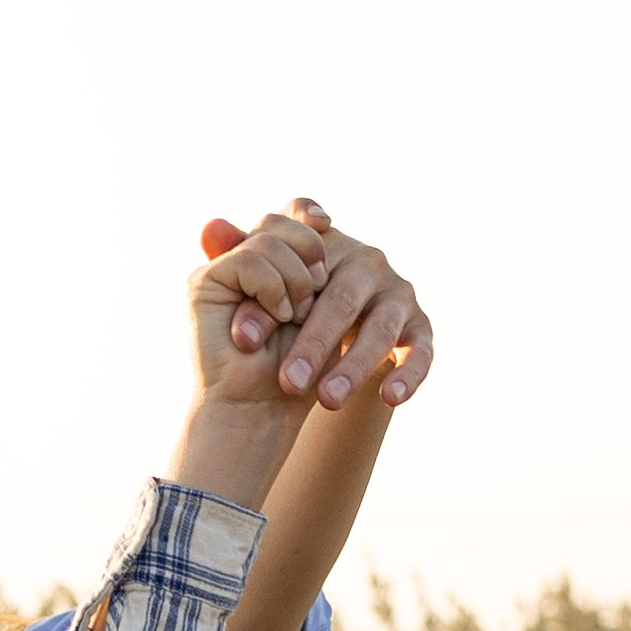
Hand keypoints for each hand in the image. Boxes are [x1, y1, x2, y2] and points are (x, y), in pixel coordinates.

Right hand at [186, 209, 330, 407]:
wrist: (262, 410)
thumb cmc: (299, 373)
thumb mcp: (321, 315)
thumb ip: (316, 271)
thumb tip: (322, 218)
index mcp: (268, 264)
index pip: (286, 215)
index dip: (305, 213)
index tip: (327, 223)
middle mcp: (240, 262)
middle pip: (279, 222)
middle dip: (308, 253)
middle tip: (314, 296)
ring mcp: (219, 271)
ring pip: (267, 240)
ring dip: (294, 279)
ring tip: (295, 317)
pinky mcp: (203, 283)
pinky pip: (248, 261)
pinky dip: (272, 287)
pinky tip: (280, 314)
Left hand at [203, 197, 433, 413]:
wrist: (325, 361)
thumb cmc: (285, 319)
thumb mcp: (256, 292)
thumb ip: (238, 262)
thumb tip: (209, 230)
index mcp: (324, 242)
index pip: (308, 233)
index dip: (298, 248)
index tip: (285, 287)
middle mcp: (365, 260)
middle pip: (341, 296)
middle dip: (315, 341)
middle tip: (290, 381)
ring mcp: (397, 294)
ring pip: (380, 328)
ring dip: (353, 366)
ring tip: (326, 400)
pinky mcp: (419, 328)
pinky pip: (421, 351)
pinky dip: (409, 374)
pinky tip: (390, 399)